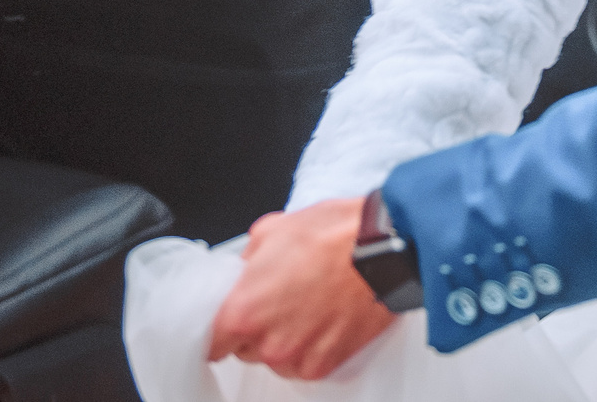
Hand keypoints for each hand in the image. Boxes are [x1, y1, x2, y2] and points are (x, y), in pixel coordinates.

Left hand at [206, 197, 398, 378]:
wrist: (385, 249)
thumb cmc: (335, 236)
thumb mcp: (272, 230)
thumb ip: (246, 261)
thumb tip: (244, 272)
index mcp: (243, 312)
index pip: (211, 343)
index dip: (222, 328)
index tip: (230, 321)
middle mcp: (267, 343)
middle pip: (245, 350)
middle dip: (258, 327)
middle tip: (281, 298)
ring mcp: (297, 358)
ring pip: (277, 358)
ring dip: (286, 339)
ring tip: (309, 304)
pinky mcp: (326, 365)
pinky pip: (305, 364)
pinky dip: (312, 347)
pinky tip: (324, 318)